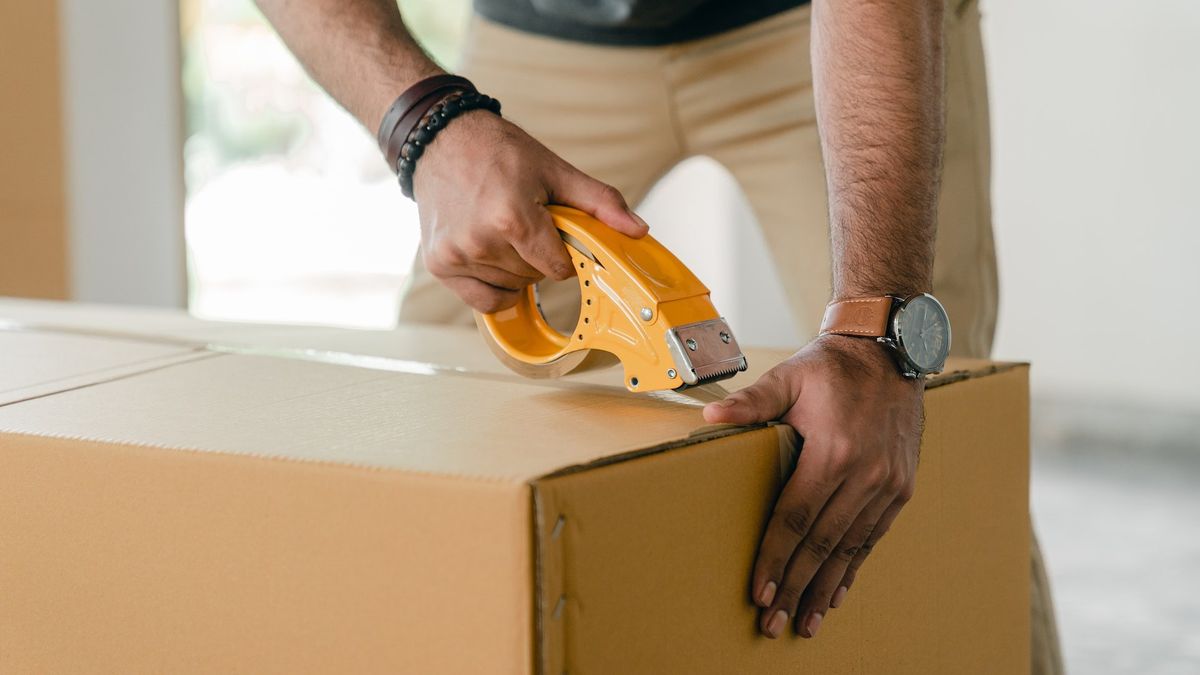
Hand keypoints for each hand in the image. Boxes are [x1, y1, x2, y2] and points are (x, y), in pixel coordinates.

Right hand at [411, 110, 648, 311]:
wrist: (441, 139)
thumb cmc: (499, 152)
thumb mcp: (556, 171)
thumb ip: (600, 203)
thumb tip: (638, 230)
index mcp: (512, 218)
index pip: (558, 268)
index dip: (563, 253)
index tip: (553, 231)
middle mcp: (480, 241)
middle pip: (534, 278)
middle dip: (538, 257)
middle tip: (523, 222)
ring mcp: (456, 255)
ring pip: (510, 288)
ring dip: (515, 268)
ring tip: (501, 230)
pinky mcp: (439, 264)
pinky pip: (483, 301)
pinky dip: (494, 287)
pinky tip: (491, 257)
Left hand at [702, 334, 922, 638]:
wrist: (890, 350)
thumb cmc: (832, 366)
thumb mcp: (789, 376)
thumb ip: (752, 402)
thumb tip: (711, 419)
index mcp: (835, 450)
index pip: (796, 518)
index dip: (775, 558)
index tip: (758, 592)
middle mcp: (866, 474)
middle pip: (822, 544)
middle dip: (795, 587)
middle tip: (773, 622)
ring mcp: (887, 484)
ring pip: (850, 548)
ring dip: (825, 588)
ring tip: (804, 621)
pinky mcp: (900, 487)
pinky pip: (872, 537)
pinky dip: (853, 568)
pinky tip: (836, 593)